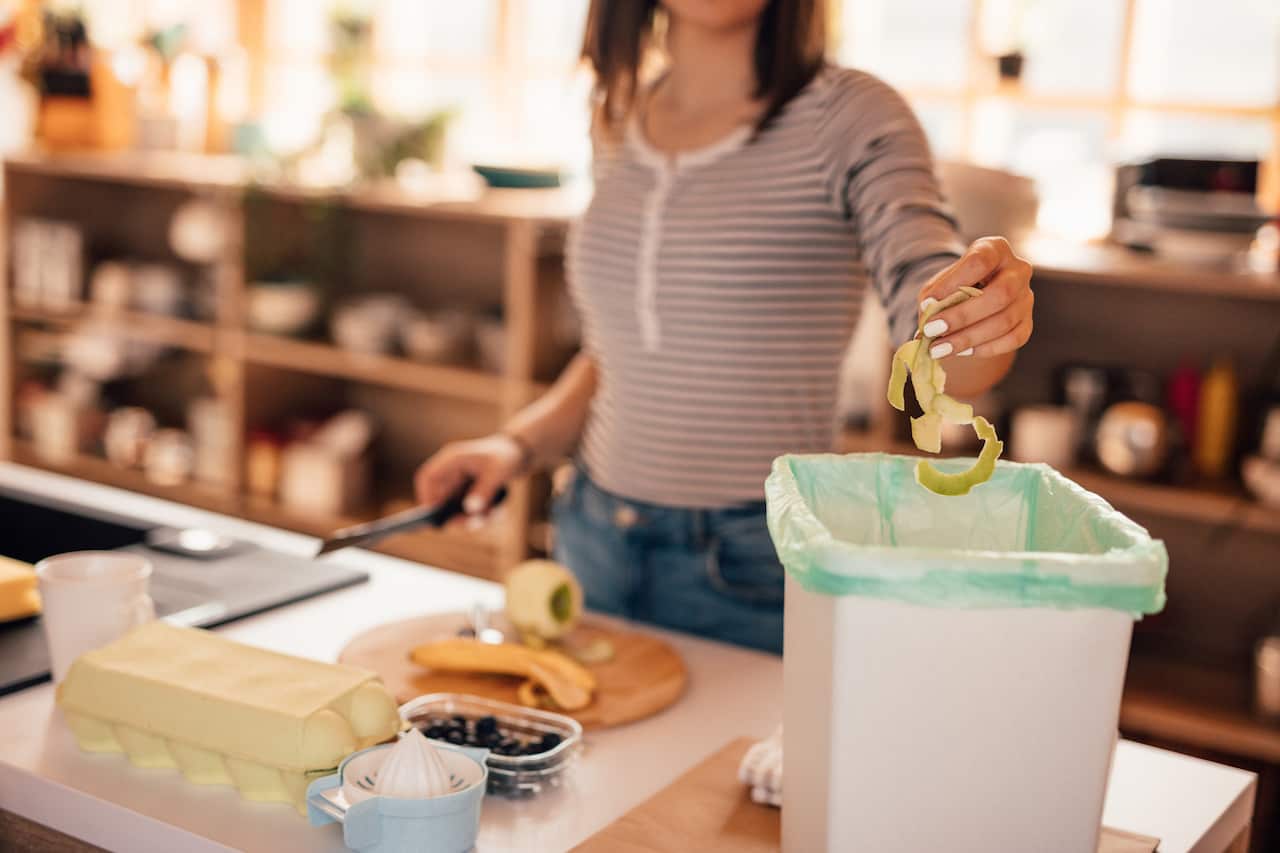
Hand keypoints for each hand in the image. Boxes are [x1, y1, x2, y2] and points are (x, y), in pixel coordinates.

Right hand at [413, 434, 525, 521]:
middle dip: (455, 516)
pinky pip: (468, 510)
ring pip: (455, 508)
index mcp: (453, 459)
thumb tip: (470, 510)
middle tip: (473, 524)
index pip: (428, 477)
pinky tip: (498, 512)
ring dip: (471, 517)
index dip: (427, 497)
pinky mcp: (467, 493)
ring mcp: (458, 483)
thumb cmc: (506, 457)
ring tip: (494, 515)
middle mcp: (451, 472)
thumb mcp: (498, 472)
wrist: (518, 453)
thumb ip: (484, 491)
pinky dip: (481, 515)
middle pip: (441, 499)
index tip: (436, 516)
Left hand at [916, 236, 1033, 358]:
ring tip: (939, 349)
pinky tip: (962, 352)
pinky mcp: (1027, 322)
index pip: (979, 262)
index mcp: (995, 250)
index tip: (928, 303)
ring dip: (968, 338)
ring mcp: (1026, 297)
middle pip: (1000, 294)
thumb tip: (927, 319)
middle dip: (962, 316)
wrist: (973, 299)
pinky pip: (1012, 340)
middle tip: (932, 330)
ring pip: (1005, 321)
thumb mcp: (939, 284)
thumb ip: (933, 297)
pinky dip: (985, 349)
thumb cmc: (954, 286)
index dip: (953, 283)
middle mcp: (1018, 270)